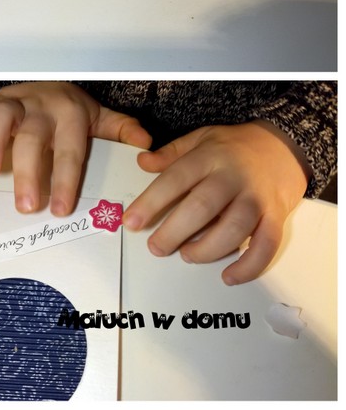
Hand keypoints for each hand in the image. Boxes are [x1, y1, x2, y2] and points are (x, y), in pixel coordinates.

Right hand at [0, 83, 151, 215]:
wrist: (51, 77)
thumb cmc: (73, 109)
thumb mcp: (101, 119)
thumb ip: (122, 131)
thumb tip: (148, 146)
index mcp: (69, 114)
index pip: (68, 150)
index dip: (65, 179)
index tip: (60, 208)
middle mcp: (40, 106)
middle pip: (32, 139)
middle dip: (28, 171)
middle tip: (26, 204)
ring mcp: (14, 102)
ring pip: (0, 117)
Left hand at [123, 121, 309, 284]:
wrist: (283, 146)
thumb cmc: (233, 146)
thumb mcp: (200, 138)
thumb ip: (170, 153)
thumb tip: (142, 163)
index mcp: (209, 157)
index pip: (175, 179)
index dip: (151, 202)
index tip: (131, 222)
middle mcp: (233, 178)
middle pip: (202, 207)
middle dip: (175, 232)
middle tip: (156, 248)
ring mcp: (257, 198)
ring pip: (234, 229)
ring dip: (207, 249)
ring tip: (187, 256)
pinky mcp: (277, 216)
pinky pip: (266, 245)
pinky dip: (249, 266)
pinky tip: (228, 276)